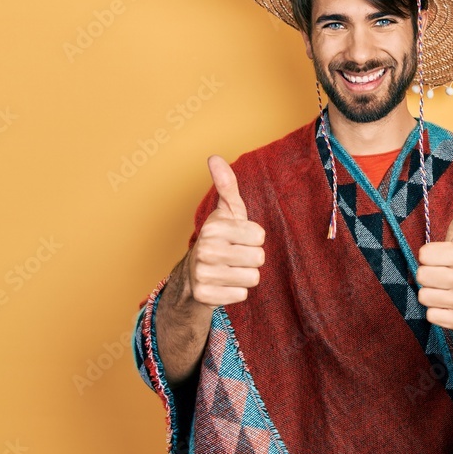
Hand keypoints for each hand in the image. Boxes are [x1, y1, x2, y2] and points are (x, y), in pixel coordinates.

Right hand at [187, 155, 265, 306]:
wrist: (193, 274)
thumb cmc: (220, 239)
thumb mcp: (227, 212)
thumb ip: (226, 185)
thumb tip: (214, 157)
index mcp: (214, 227)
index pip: (259, 236)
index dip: (253, 239)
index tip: (239, 238)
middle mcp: (206, 249)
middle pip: (258, 258)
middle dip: (251, 259)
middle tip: (235, 256)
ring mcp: (203, 274)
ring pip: (252, 278)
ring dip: (245, 276)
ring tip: (230, 270)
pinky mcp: (205, 296)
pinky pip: (242, 295)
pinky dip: (236, 292)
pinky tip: (223, 284)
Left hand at [416, 178, 452, 331]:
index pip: (423, 255)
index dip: (429, 256)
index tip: (442, 258)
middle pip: (422, 276)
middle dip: (428, 275)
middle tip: (443, 275)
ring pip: (424, 297)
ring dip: (431, 294)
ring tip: (447, 290)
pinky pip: (431, 316)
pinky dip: (436, 312)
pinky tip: (449, 305)